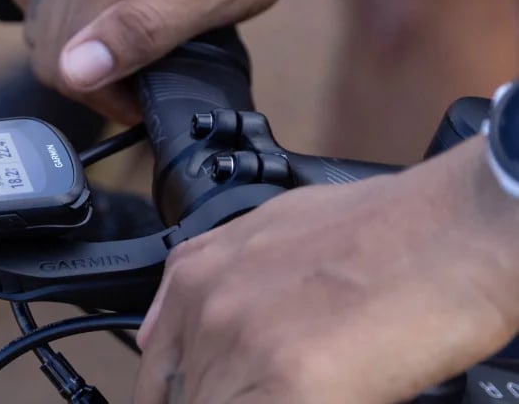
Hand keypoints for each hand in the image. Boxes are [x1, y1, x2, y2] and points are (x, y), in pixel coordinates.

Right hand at [6, 0, 325, 122]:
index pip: (68, 62)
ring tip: (122, 44)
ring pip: (37, 14)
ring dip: (72, 43)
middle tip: (140, 77)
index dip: (105, 96)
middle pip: (47, 41)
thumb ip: (145, 31)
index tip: (144, 99)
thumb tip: (75, 69)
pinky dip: (52, 5)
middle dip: (89, 74)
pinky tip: (90, 9)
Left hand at [134, 139, 518, 402]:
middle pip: (178, 396)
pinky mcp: (285, 387)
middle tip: (268, 391)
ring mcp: (236, 348)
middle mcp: (202, 311)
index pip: (158, 375)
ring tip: (298, 392)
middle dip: (218, 398)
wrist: (457, 228)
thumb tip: (181, 332)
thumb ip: (218, 284)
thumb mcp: (272, 234)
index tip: (215, 394)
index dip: (189, 396)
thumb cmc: (387, 231)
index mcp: (192, 278)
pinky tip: (313, 400)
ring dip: (252, 403)